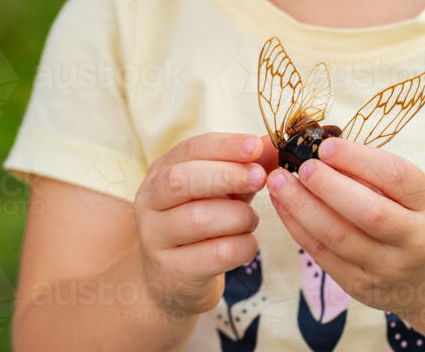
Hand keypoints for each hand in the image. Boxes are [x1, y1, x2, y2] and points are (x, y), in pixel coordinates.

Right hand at [133, 132, 278, 315]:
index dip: (224, 145)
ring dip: (238, 216)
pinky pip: (216, 254)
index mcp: (161, 172)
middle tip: (259, 178)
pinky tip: (247, 243)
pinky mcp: (170, 271)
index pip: (190, 149)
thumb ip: (246, 166)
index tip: (255, 146)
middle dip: (226, 175)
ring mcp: (154, 238)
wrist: (174, 280)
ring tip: (251, 219)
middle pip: (182, 181)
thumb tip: (274, 145)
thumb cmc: (204, 224)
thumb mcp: (224, 190)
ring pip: (199, 219)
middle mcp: (149, 202)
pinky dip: (243, 246)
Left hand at [266, 137, 424, 318]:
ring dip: (302, 206)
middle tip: (302, 166)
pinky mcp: (360, 286)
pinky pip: (322, 255)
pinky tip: (283, 206)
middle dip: (328, 186)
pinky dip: (298, 227)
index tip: (327, 146)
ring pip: (338, 237)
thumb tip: (325, 150)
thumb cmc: (418, 221)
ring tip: (279, 182)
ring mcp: (386, 268)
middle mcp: (413, 240)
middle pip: (368, 212)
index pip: (395, 177)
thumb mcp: (415, 194)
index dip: (359, 159)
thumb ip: (378, 175)